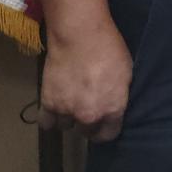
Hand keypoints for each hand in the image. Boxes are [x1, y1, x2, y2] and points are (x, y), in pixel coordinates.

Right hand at [39, 11, 132, 142]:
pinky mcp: (48, 103)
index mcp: (112, 109)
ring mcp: (67, 111)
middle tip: (86, 108)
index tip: (103, 124)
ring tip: (70, 104)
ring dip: (68, 118)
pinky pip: (45, 123)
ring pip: (66, 127)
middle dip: (87, 123)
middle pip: (86, 131)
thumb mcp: (126, 73)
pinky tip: (53, 110)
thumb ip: (117, 95)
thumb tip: (112, 104)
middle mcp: (89, 116)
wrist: (80, 36)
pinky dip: (49, 118)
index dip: (105, 130)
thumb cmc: (109, 48)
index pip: (108, 135)